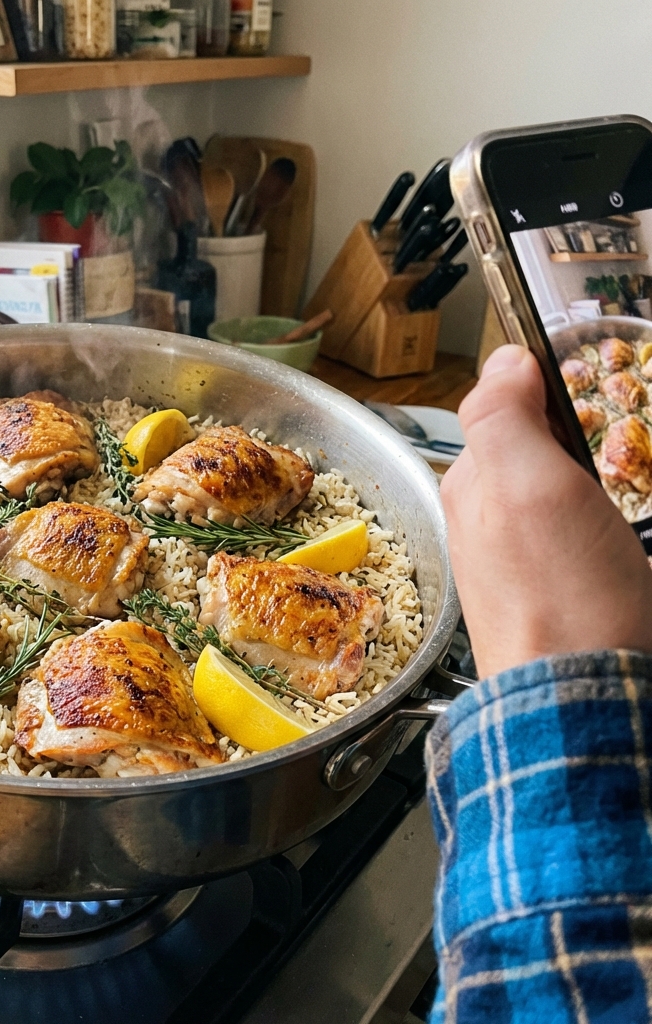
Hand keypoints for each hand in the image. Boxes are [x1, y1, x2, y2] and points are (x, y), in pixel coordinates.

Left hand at [440, 344, 651, 678]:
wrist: (582, 697)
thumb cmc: (557, 595)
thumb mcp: (524, 484)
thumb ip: (503, 417)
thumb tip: (505, 359)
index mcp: (472, 485)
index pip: (506, 407)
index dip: (552, 388)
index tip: (592, 390)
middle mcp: (487, 519)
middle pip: (540, 449)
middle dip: (581, 440)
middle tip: (613, 457)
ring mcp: (523, 557)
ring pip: (564, 492)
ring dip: (596, 484)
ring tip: (617, 497)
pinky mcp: (559, 589)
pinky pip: (580, 536)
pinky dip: (603, 525)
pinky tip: (617, 543)